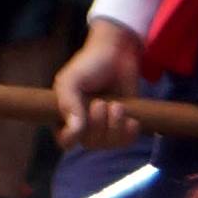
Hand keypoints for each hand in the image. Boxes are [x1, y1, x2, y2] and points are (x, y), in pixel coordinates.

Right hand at [55, 19, 144, 148]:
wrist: (118, 53)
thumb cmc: (89, 64)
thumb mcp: (71, 81)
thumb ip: (67, 104)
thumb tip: (75, 130)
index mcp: (65, 115)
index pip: (65, 141)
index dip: (73, 137)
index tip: (81, 123)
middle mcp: (84, 125)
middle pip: (90, 143)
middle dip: (98, 125)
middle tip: (101, 103)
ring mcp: (105, 126)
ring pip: (109, 144)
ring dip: (115, 126)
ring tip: (117, 106)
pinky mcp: (124, 124)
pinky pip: (125, 141)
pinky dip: (129, 133)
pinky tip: (132, 120)